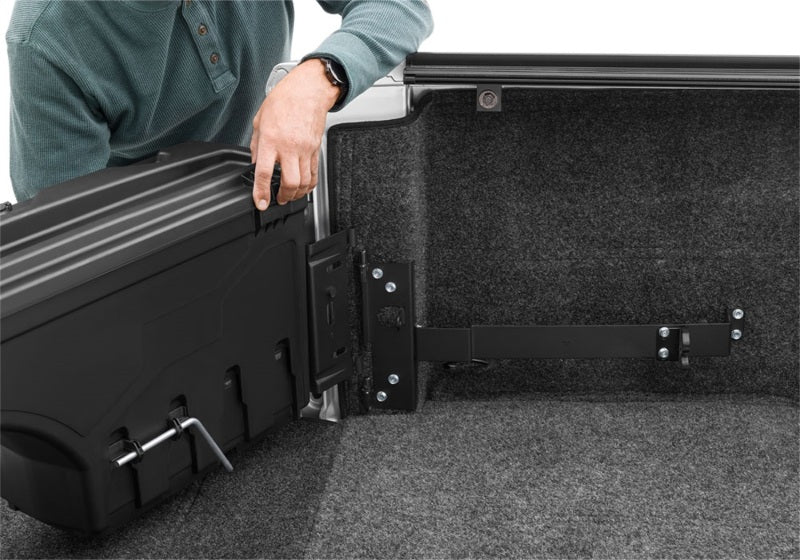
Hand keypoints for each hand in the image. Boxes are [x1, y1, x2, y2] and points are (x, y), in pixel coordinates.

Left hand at [250, 59, 340, 208]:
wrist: (307, 91)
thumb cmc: (283, 101)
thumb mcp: (259, 121)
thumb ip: (256, 145)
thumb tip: (256, 163)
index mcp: (271, 140)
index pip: (265, 173)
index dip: (262, 192)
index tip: (261, 203)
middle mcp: (289, 147)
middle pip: (290, 182)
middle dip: (284, 197)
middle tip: (278, 200)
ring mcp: (305, 149)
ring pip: (304, 182)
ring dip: (296, 194)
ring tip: (290, 196)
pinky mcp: (315, 150)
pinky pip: (314, 174)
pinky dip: (309, 185)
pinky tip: (303, 187)